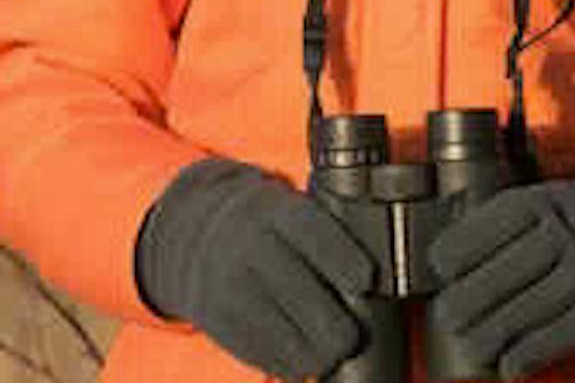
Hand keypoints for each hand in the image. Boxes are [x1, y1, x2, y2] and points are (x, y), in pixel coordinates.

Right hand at [134, 158, 374, 379]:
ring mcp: (231, 284)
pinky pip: (256, 349)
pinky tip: (299, 362)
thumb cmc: (266, 227)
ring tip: (329, 356)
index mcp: (278, 213)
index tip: (367, 282)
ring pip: (279, 330)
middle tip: (353, 337)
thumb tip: (375, 284)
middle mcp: (252, 246)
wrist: (199, 232)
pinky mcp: (217, 318)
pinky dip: (283, 362)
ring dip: (312, 352)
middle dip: (334, 324)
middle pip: (300, 292)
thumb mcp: (291, 212)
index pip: (315, 235)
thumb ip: (326, 239)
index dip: (344, 261)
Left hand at [426, 160, 574, 378]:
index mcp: (541, 204)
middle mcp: (564, 236)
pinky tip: (506, 365)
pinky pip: (556, 338)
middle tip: (446, 316)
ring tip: (469, 345)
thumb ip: (496, 224)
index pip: (488, 227)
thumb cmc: (567, 222)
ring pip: (525, 312)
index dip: (456, 250)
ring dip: (489, 336)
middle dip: (465, 302)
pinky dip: (526, 356)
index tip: (439, 267)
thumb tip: (437, 263)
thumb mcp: (537, 202)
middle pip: (502, 275)